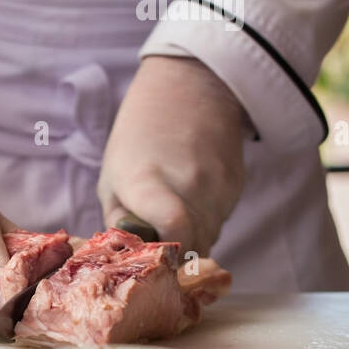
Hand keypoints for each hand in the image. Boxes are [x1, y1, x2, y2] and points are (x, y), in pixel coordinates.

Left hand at [98, 56, 246, 256]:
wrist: (188, 92)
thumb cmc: (138, 140)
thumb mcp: (111, 180)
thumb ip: (120, 223)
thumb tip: (133, 257)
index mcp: (148, 181)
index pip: (174, 229)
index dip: (167, 253)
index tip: (154, 255)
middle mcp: (190, 185)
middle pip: (192, 246)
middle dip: (174, 254)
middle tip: (157, 242)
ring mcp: (219, 185)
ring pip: (209, 238)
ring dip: (190, 239)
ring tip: (170, 216)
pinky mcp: (237, 185)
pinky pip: (221, 222)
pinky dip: (205, 223)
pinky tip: (190, 201)